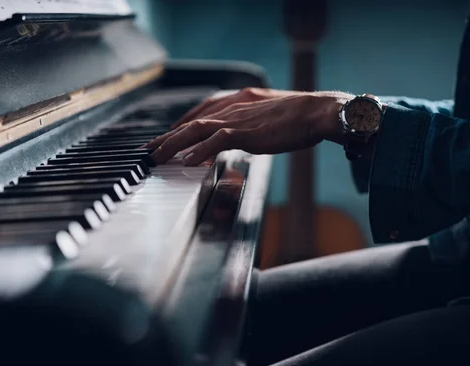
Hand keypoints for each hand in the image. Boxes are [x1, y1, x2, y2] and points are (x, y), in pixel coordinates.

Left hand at [144, 88, 352, 164]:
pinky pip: (216, 140)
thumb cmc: (299, 117)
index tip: (170, 135)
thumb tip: (242, 137)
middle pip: (193, 119)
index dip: (183, 123)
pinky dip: (199, 151)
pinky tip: (188, 161)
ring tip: (159, 156)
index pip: (203, 111)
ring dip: (174, 143)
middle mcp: (234, 105)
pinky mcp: (246, 131)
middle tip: (152, 149)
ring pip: (197, 128)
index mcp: (240, 100)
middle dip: (169, 135)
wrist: (316, 112)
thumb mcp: (269, 116)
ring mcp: (238, 117)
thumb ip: (252, 124)